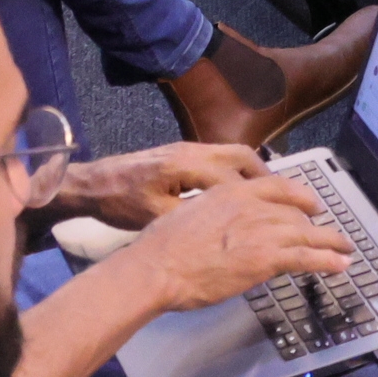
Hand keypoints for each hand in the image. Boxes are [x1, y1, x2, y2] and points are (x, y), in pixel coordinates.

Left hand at [55, 141, 263, 226]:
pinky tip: (241, 193)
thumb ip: (191, 217)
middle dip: (267, 178)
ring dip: (255, 173)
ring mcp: (187, 148)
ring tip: (270, 197)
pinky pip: (220, 157)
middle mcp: (192, 150)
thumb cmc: (119, 203)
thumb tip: (225, 229)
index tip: (279, 215)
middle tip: (286, 201)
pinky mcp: (182, 152)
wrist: (92, 183)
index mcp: (186, 166)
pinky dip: (237, 172)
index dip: (258, 199)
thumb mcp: (153, 217)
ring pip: (233, 154)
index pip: (234, 180)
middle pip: (242, 157)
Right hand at [107, 172, 348, 310]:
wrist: (158, 266)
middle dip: (315, 226)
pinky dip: (327, 261)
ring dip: (331, 242)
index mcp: (232, 191)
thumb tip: (221, 229)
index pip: (278, 186)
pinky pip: (307, 257)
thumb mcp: (190, 214)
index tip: (312, 203)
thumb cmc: (161, 247)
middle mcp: (252, 205)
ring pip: (307, 234)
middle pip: (296, 213)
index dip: (300, 195)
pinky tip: (340, 265)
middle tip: (329, 235)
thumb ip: (214, 216)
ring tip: (345, 250)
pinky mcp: (267, 258)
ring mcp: (262, 231)